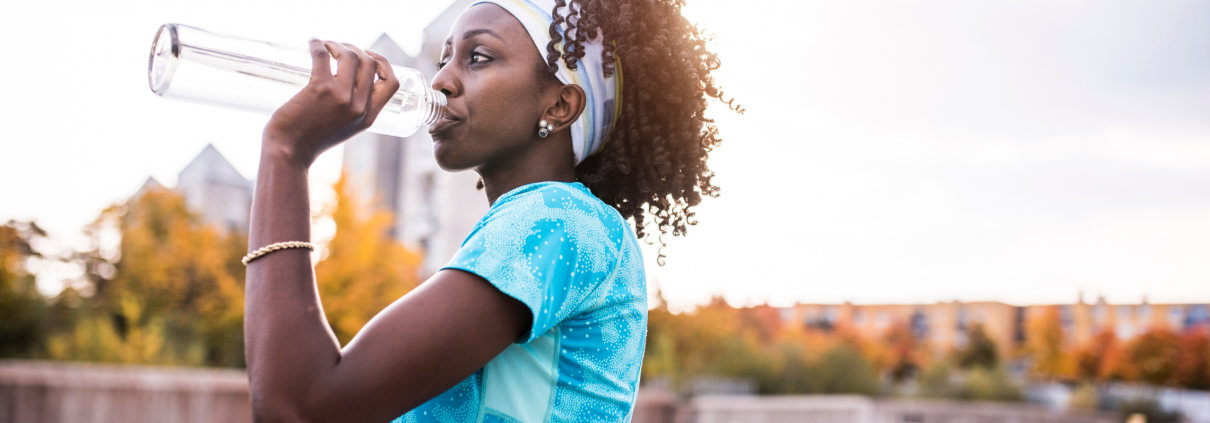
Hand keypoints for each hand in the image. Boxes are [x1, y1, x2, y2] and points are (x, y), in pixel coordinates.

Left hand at [263, 39, 400, 166]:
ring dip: (338, 44)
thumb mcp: (343, 128)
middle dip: (357, 48)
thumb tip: (342, 81)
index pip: (392, 83)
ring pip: (351, 55)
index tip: (367, 56)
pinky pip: (324, 56)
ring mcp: (341, 97)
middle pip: (371, 63)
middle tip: (339, 49)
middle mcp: (359, 106)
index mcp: (369, 117)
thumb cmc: (310, 139)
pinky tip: (313, 43)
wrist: (289, 152)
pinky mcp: (320, 89)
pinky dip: (317, 44)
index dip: (383, 63)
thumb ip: (350, 109)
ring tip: (325, 46)